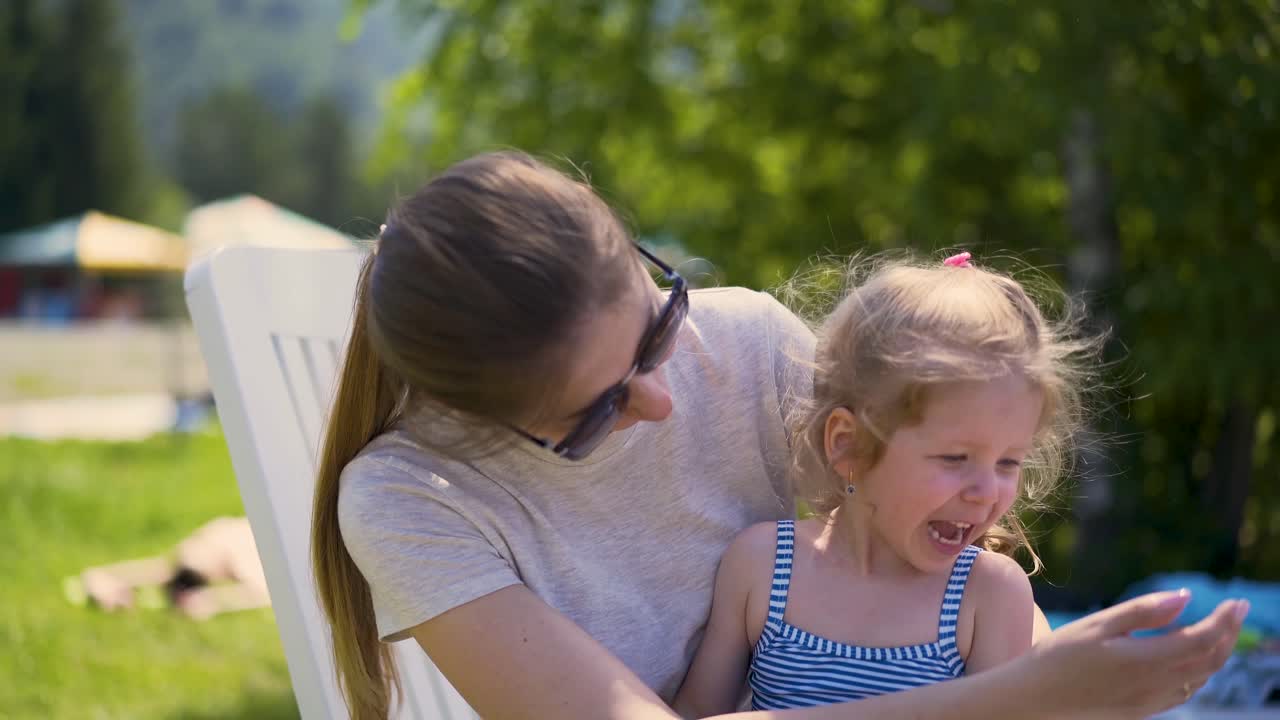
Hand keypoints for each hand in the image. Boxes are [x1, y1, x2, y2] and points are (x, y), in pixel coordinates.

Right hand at [1021, 590, 1247, 718]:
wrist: (1033, 701)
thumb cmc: (1058, 657)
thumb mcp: (1097, 625)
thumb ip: (1143, 612)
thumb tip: (1186, 598)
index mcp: (1144, 661)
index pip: (1202, 640)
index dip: (1225, 620)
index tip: (1237, 601)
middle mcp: (1154, 686)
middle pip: (1209, 661)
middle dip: (1228, 634)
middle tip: (1236, 610)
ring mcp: (1149, 703)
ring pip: (1200, 679)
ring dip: (1217, 654)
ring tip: (1220, 630)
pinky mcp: (1140, 712)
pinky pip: (1183, 693)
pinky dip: (1199, 673)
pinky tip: (1191, 660)